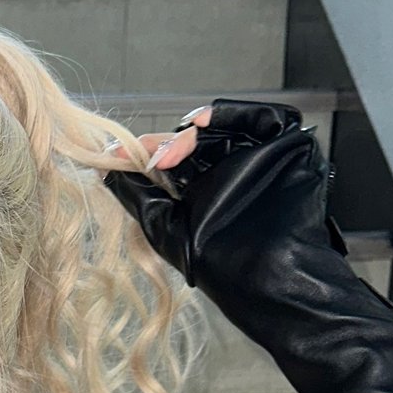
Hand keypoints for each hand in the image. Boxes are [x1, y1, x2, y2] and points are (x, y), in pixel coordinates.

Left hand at [101, 98, 346, 294]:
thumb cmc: (218, 266)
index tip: (117, 153)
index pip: (174, 159)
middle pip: (199, 140)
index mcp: (203, 191)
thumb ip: (136, 194)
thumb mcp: (163, 227)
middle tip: (151, 155)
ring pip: (228, 126)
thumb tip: (104, 167)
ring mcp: (259, 159)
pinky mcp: (288, 149)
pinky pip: (264, 119)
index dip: (149, 153)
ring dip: (198, 128)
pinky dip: (235, 112)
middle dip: (172, 142)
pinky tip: (204, 122)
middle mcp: (230, 173)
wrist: (266, 279)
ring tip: (176, 140)